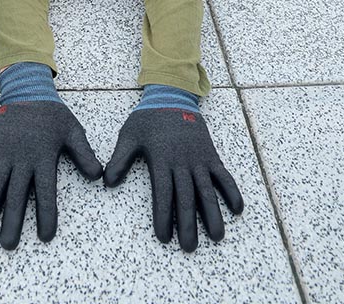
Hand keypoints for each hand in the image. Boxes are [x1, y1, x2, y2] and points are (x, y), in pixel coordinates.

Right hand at [0, 102, 102, 248]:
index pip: (45, 191)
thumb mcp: (73, 130)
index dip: (46, 214)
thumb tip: (99, 176)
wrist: (27, 90)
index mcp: (43, 156)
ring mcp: (4, 154)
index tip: (45, 236)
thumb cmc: (52, 114)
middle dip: (11, 221)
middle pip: (15, 195)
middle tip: (8, 245)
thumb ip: (84, 154)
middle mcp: (22, 159)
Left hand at [104, 109, 242, 250]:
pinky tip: (237, 209)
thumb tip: (106, 182)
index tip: (164, 237)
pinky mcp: (211, 155)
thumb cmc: (148, 119)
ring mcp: (199, 159)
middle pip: (187, 198)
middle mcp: (182, 162)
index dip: (164, 216)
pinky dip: (231, 191)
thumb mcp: (129, 135)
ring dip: (212, 214)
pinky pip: (224, 175)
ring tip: (216, 237)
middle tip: (189, 248)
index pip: (163, 194)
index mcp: (162, 159)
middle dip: (188, 225)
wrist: (172, 95)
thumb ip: (119, 159)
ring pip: (208, 190)